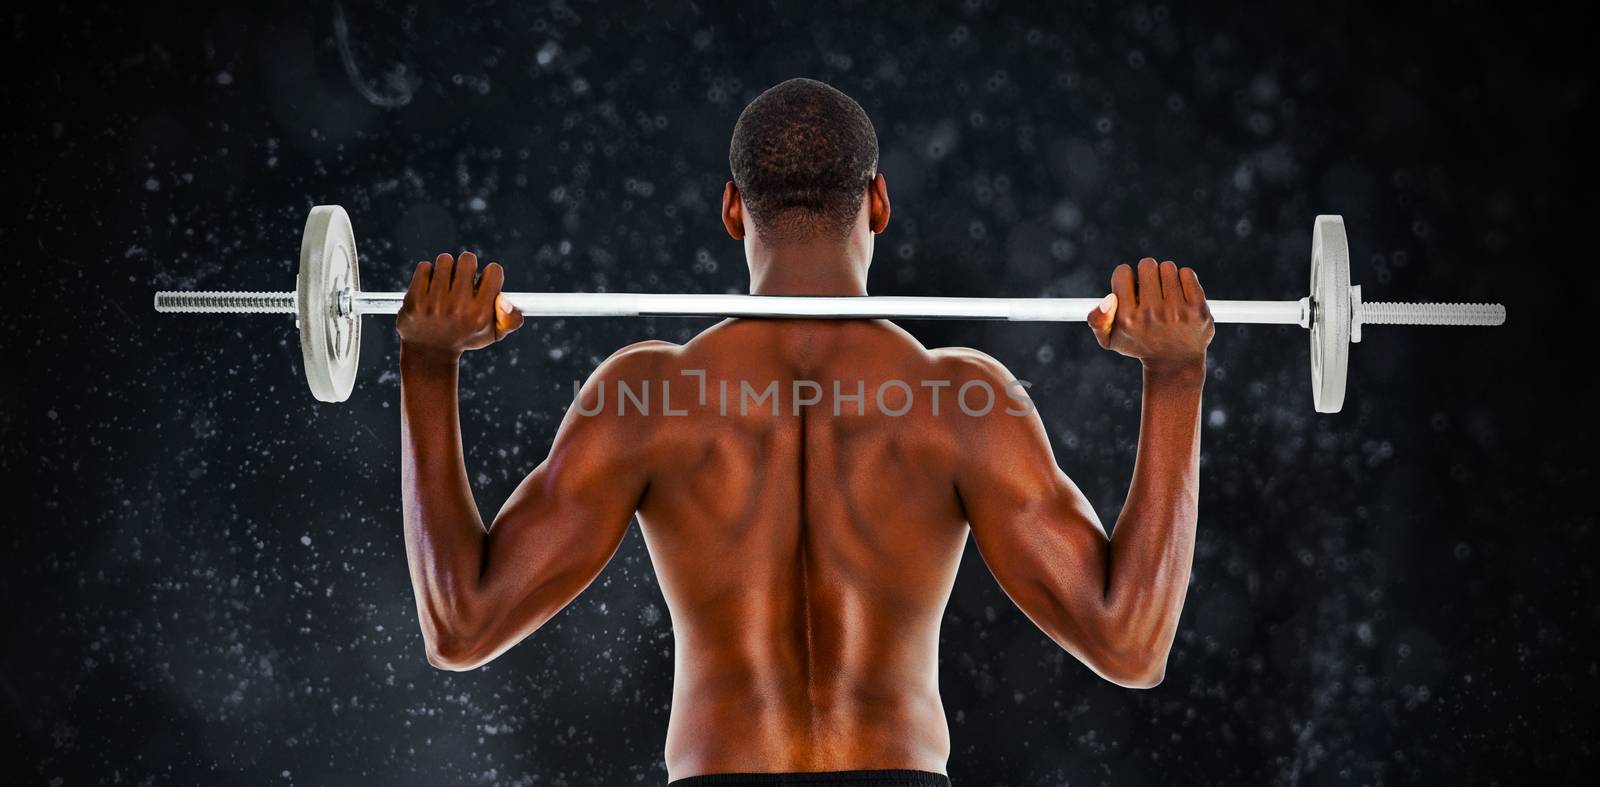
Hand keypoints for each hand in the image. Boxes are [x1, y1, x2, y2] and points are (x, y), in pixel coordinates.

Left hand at [396, 252, 523, 357]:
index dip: (488, 274)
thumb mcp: (493, 334)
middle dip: (467, 266)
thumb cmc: (465, 336)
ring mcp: (434, 304)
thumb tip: (505, 300)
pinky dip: (428, 274)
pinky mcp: (414, 300)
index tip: (481, 283)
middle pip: (468, 259)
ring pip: (445, 260)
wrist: (429, 353)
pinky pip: (424, 267)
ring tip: (445, 285)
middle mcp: (458, 309)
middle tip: (462, 280)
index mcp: (480, 315)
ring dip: (446, 269)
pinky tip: (430, 289)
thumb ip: (512, 319)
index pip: (493, 271)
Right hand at [1087, 258, 1213, 371]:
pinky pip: (1187, 273)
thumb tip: (1110, 298)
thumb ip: (1097, 319)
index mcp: (1127, 319)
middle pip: (1146, 265)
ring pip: (1167, 267)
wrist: (1175, 363)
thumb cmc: (1139, 344)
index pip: (1122, 272)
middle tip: (1150, 291)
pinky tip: (1180, 295)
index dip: (1126, 279)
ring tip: (1165, 295)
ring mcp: (1177, 312)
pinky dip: (1183, 279)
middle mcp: (1151, 315)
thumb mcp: (1110, 340)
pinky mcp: (1197, 309)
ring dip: (1165, 277)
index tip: (1131, 291)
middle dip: (1147, 274)